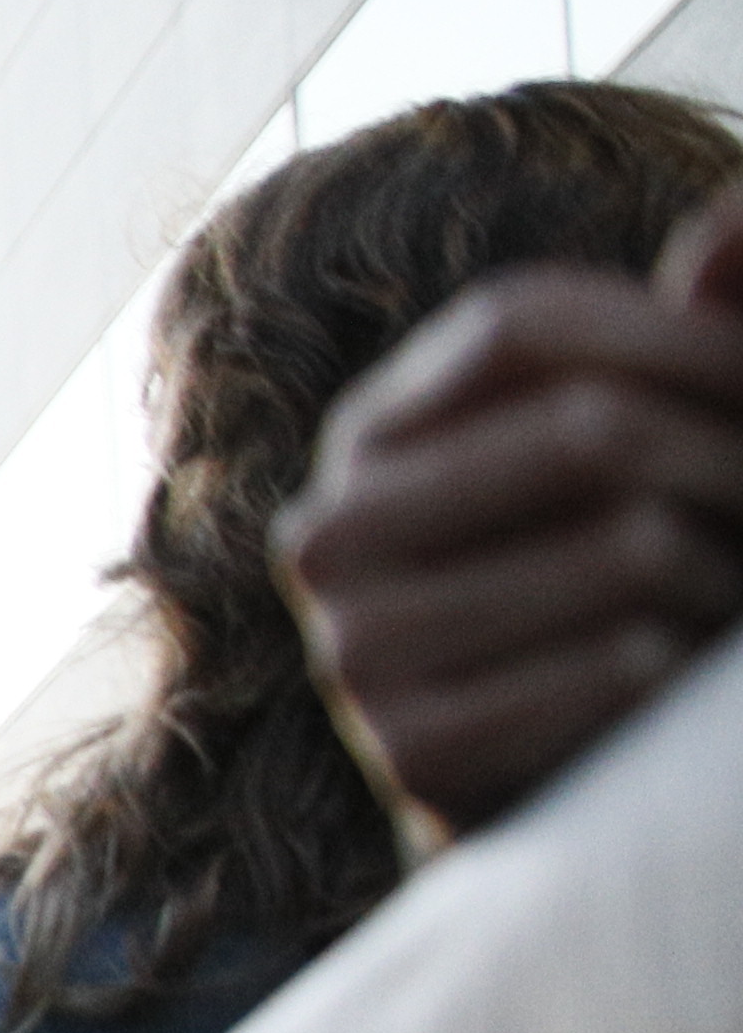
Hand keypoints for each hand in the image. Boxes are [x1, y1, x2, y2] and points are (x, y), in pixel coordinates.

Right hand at [281, 200, 742, 857]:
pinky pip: (618, 666)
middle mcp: (330, 532)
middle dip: (737, 463)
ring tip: (728, 601)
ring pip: (628, 549)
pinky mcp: (410, 756)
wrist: (556, 801)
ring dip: (729, 577)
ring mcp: (355, 647)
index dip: (677, 333)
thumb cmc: (617, 594)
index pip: (520, 322)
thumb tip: (733, 232)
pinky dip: (689, 677)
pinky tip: (681, 692)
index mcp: (371, 437)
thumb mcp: (639, 451)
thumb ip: (689, 336)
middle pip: (588, 428)